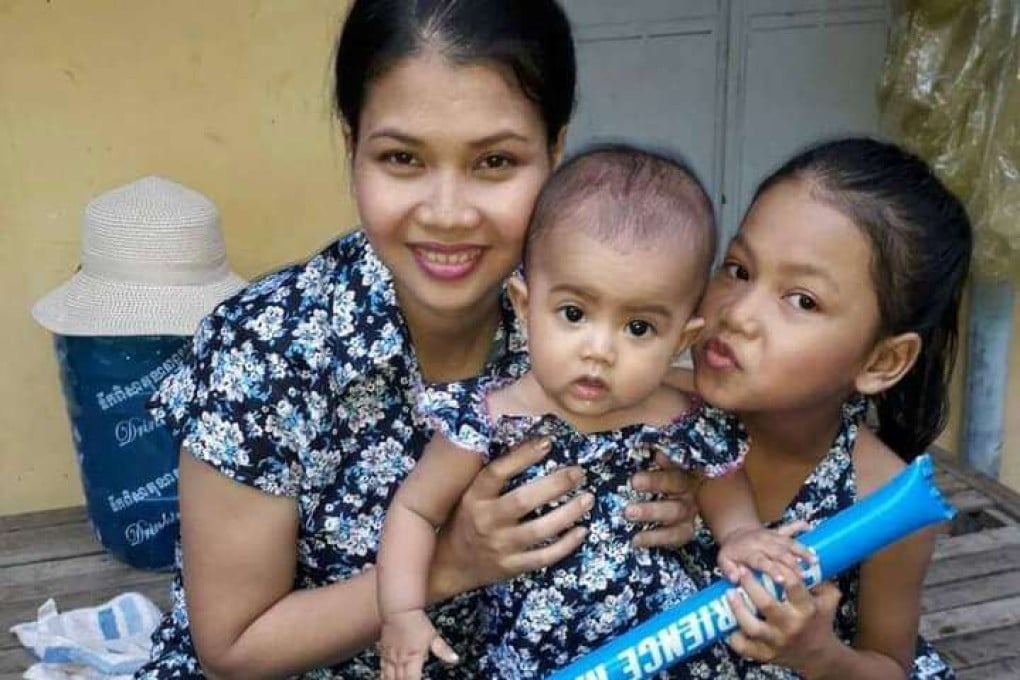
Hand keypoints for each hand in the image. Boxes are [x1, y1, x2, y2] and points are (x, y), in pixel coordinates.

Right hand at [379, 609, 458, 679]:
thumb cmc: (416, 621)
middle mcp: (400, 659)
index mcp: (413, 657)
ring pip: (388, 678)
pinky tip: (387, 679)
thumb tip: (455, 659)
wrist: (400, 610)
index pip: (412, 679)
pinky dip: (384, 677)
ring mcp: (390, 657)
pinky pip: (382, 670)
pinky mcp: (383, 653)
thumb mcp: (433, 636)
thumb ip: (443, 650)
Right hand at [431, 437, 591, 596]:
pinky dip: (565, 545)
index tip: (547, 442)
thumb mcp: (469, 494)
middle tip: (578, 473)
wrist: (448, 565)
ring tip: (587, 498)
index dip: (522, 455)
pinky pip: (543, 557)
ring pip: (539, 530)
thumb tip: (529, 446)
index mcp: (474, 497)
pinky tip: (581, 531)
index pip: (497, 472)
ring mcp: (500, 546)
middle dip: (555, 485)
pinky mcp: (511, 567)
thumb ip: (492, 476)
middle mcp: (486, 520)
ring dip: (568, 514)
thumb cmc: (465, 519)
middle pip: (523, 500)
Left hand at [626, 452, 697, 547]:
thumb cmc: (675, 472)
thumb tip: (657, 454)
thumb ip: (666, 460)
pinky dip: (655, 542)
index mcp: (688, 480)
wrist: (698, 491)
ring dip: (654, 534)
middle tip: (628, 512)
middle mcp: (692, 502)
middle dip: (651, 512)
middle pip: (675, 510)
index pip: (673, 481)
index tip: (634, 482)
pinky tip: (636, 542)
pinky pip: (673, 541)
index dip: (654, 482)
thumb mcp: (672, 464)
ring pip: (677, 531)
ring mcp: (690, 520)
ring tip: (634, 537)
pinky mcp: (684, 533)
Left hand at [717, 521, 814, 583]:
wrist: (735, 533)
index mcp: (749, 552)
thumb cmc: (731, 552)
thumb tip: (736, 579)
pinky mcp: (778, 532)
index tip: (782, 580)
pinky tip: (810, 527)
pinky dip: (800, 526)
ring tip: (814, 561)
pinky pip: (790, 527)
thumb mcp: (724, 561)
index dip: (772, 570)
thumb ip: (729, 570)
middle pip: (779, 553)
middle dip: (792, 565)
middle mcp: (762, 542)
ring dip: (802, 551)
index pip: (761, 561)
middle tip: (803, 577)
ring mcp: (771, 536)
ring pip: (788, 542)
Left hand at [726, 562, 842, 671]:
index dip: (780, 570)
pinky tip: (727, 625)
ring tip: (729, 593)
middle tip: (741, 570)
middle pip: (767, 604)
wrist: (819, 657)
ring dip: (738, 609)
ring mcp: (776, 641)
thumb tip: (810, 557)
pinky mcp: (765, 654)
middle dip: (751, 585)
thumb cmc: (819, 622)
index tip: (767, 559)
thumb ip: (822, 580)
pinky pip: (745, 648)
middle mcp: (790, 625)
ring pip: (752, 627)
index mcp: (806, 609)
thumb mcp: (828, 600)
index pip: (793, 586)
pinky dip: (734, 638)